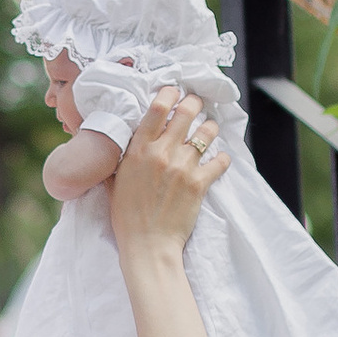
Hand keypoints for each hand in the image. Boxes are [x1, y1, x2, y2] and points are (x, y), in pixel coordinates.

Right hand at [109, 90, 227, 261]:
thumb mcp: (115, 181)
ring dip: (211, 129)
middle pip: (187, 112)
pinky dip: (222, 159)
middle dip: (195, 103)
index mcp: (139, 150)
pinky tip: (218, 161)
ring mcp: (183, 167)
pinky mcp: (199, 183)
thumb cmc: (126, 216)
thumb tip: (124, 141)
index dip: (170, 93)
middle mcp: (162, 153)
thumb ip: (122, 158)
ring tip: (210, 131)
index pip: (158, 107)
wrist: (146, 244)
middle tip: (197, 105)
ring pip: (207, 133)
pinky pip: (220, 161)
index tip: (175, 92)